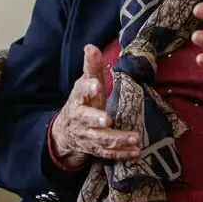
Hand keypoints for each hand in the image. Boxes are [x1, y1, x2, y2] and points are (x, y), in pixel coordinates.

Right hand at [49, 45, 139, 169]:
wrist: (66, 132)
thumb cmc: (82, 103)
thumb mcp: (85, 84)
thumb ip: (91, 67)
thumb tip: (91, 46)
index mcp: (79, 99)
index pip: (81, 91)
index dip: (88, 87)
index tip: (97, 84)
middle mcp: (81, 119)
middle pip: (86, 119)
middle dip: (96, 120)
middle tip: (108, 120)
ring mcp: (88, 136)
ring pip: (101, 140)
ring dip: (118, 140)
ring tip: (135, 138)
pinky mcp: (96, 149)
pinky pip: (108, 154)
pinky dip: (122, 154)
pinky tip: (135, 152)